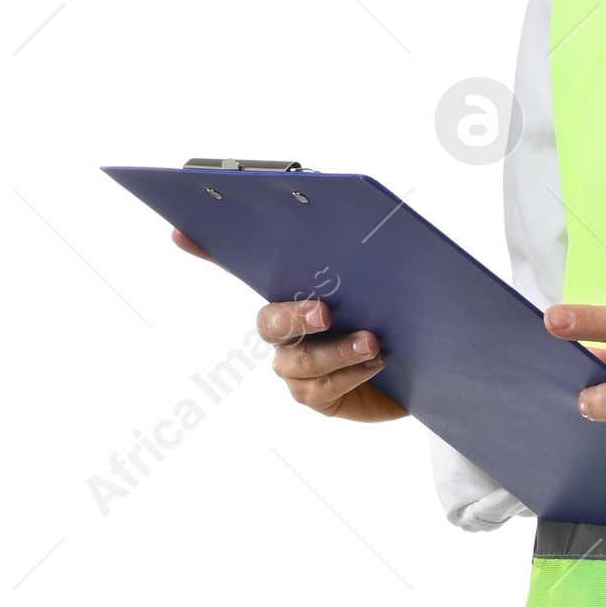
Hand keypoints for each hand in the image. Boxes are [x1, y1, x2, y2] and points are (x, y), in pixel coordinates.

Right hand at [173, 227, 405, 423]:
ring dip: (338, 350)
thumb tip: (361, 210)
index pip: (242, 266)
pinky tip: (378, 361)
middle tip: (324, 311)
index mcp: (296, 289)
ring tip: (372, 341)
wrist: (425, 361)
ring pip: (301, 360)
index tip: (181, 230)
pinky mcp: (318, 396)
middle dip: (293, 315)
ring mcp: (297, 365)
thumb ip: (364, 250)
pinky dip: (351, 374)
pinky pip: (323, 389)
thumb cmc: (397, 310)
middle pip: (270, 321)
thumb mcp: (387, 273)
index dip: (207, 250)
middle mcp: (287, 329)